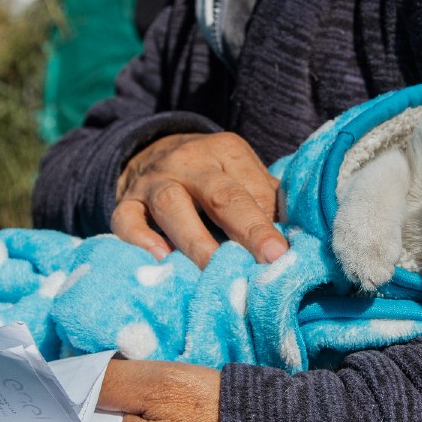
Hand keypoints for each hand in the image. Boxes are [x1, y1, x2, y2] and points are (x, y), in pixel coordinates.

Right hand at [112, 132, 288, 267]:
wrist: (153, 152)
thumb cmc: (213, 177)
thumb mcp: (242, 175)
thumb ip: (267, 202)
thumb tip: (296, 240)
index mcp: (227, 150)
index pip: (254, 188)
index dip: (271, 223)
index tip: (285, 254)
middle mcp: (190, 161)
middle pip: (220, 194)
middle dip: (248, 228)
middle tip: (268, 259)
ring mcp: (155, 180)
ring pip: (171, 206)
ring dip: (196, 242)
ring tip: (214, 271)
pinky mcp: (126, 200)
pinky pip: (125, 218)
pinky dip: (139, 239)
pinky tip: (160, 259)